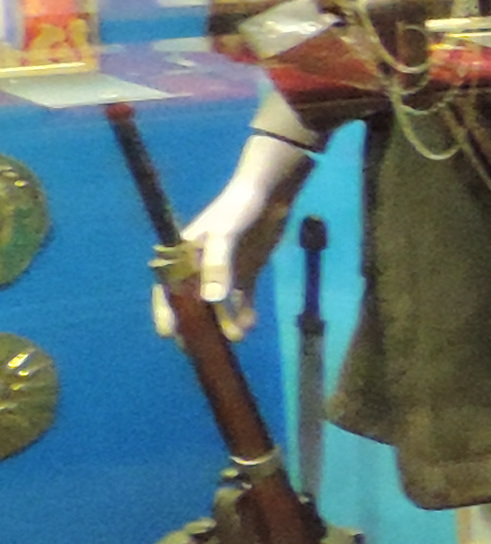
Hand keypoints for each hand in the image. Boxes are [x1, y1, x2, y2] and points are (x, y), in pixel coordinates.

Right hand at [149, 153, 294, 344]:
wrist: (271, 195)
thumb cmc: (238, 211)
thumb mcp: (225, 236)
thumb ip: (219, 267)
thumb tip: (211, 301)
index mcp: (184, 257)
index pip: (168, 290)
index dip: (166, 312)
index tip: (168, 334)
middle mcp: (201, 268)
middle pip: (193, 303)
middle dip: (196, 325)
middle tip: (202, 348)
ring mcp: (224, 272)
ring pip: (219, 305)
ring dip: (225, 322)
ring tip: (236, 339)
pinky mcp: (246, 272)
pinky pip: (242, 299)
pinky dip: (244, 313)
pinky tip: (250, 326)